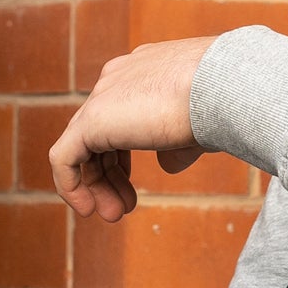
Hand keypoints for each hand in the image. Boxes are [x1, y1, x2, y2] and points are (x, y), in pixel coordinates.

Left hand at [50, 37, 216, 221]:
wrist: (223, 87)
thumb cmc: (222, 103)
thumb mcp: (197, 127)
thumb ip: (176, 146)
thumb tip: (167, 166)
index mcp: (141, 72)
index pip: (120, 117)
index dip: (121, 157)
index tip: (133, 188)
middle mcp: (118, 79)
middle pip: (99, 135)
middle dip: (109, 176)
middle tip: (123, 209)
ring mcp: (102, 97)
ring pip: (82, 147)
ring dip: (95, 186)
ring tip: (113, 215)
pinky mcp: (91, 120)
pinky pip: (64, 157)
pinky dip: (71, 185)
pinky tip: (87, 208)